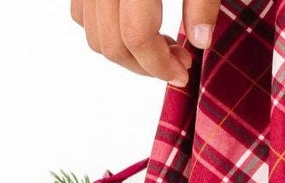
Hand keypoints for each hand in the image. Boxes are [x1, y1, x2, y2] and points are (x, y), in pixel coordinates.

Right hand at [71, 1, 220, 84]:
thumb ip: (202, 4)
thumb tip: (201, 41)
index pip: (136, 37)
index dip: (162, 65)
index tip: (184, 74)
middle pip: (111, 43)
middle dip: (146, 66)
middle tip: (179, 60)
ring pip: (93, 33)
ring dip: (127, 53)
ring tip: (164, 43)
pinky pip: (82, 13)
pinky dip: (108, 31)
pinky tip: (139, 25)